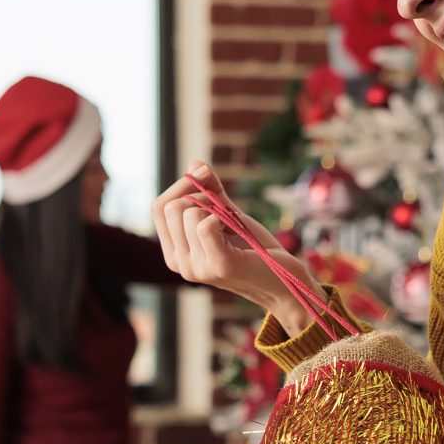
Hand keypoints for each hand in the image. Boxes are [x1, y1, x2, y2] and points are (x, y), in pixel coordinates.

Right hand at [151, 163, 322, 337]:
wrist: (285, 279)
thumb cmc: (255, 250)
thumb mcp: (228, 216)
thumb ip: (210, 192)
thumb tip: (194, 163)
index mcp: (175, 252)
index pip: (159, 207)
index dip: (181, 185)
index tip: (206, 179)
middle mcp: (180, 264)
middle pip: (170, 207)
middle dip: (198, 194)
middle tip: (224, 207)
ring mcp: (197, 268)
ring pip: (187, 213)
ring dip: (214, 206)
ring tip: (232, 222)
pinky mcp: (219, 266)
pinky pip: (205, 226)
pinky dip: (221, 216)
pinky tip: (234, 227)